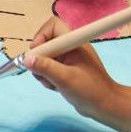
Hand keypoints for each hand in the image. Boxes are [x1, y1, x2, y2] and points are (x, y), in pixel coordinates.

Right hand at [24, 17, 130, 131]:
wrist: (104, 106)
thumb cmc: (89, 90)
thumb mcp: (65, 78)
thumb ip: (45, 67)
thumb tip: (26, 59)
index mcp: (75, 43)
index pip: (53, 25)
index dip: (41, 36)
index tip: (37, 53)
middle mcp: (71, 47)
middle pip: (45, 43)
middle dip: (39, 58)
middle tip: (42, 72)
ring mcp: (68, 59)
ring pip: (44, 58)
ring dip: (42, 71)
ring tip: (52, 83)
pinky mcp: (66, 69)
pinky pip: (48, 68)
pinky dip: (47, 78)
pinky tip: (55, 87)